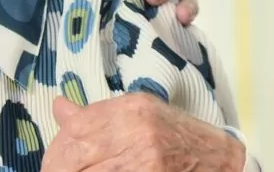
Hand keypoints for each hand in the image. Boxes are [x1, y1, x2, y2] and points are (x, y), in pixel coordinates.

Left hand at [42, 95, 245, 171]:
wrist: (220, 159)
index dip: (57, 149)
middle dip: (58, 168)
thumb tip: (58, 108)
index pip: (75, 128)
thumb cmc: (177, 135)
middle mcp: (137, 132)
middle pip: (75, 154)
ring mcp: (145, 162)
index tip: (53, 162)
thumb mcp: (138, 112)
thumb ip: (97, 114)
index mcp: (130, 108)